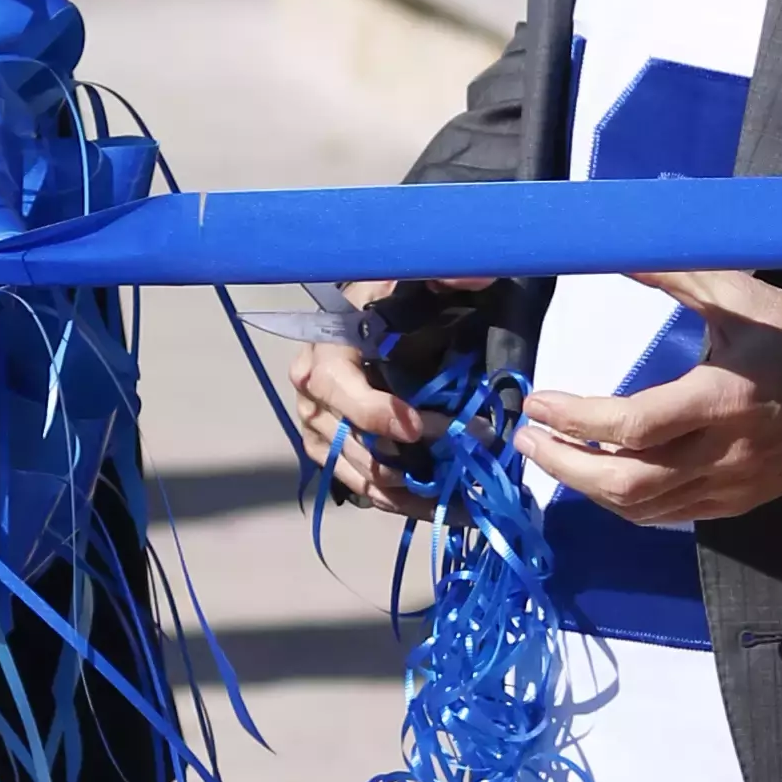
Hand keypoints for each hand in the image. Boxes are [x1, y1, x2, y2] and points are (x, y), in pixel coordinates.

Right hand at [286, 276, 492, 515]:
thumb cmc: (389, 301)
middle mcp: (310, 394)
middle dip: (400, 461)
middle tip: (453, 467)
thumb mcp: (410, 278)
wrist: (368, 320)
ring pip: (355, 472)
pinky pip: (362, 487)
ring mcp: (317, 428)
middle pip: (346, 441)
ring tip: (455, 500)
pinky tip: (441, 508)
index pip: (337, 388)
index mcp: (325, 351)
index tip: (416, 428)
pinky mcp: (330, 452)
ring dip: (405, 491)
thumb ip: (442, 274)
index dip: (373, 412)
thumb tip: (471, 276)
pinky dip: (401, 502)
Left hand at [519, 267, 781, 524]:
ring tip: (552, 457)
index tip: (539, 403)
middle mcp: (722, 452)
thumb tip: (617, 242)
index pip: (635, 426)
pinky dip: (625, 503)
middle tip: (528, 441)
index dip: (578, 420)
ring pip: (643, 508)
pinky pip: (669, 515)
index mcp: (721, 399)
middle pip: (628, 483)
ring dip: (587, 488)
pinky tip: (601, 480)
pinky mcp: (737, 503)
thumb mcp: (742, 295)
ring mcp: (729, 485)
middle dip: (566, 466)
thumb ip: (675, 271)